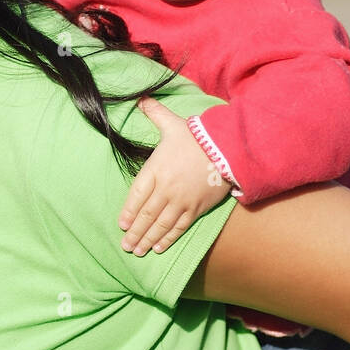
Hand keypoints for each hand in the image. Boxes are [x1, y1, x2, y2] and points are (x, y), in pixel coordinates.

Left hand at [119, 97, 233, 254]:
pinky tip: (159, 247)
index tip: (122, 224)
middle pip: (147, 214)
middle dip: (135, 232)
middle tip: (126, 245)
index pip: (137, 194)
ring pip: (161, 224)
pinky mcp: (197, 207)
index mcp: (156, 168)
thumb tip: (140, 99)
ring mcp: (182, 200)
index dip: (128, 211)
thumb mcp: (172, 122)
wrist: (227, 148)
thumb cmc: (197, 136)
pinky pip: (180, 226)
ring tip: (138, 251)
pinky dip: (169, 238)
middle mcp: (166, 187)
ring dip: (148, 239)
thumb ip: (154, 113)